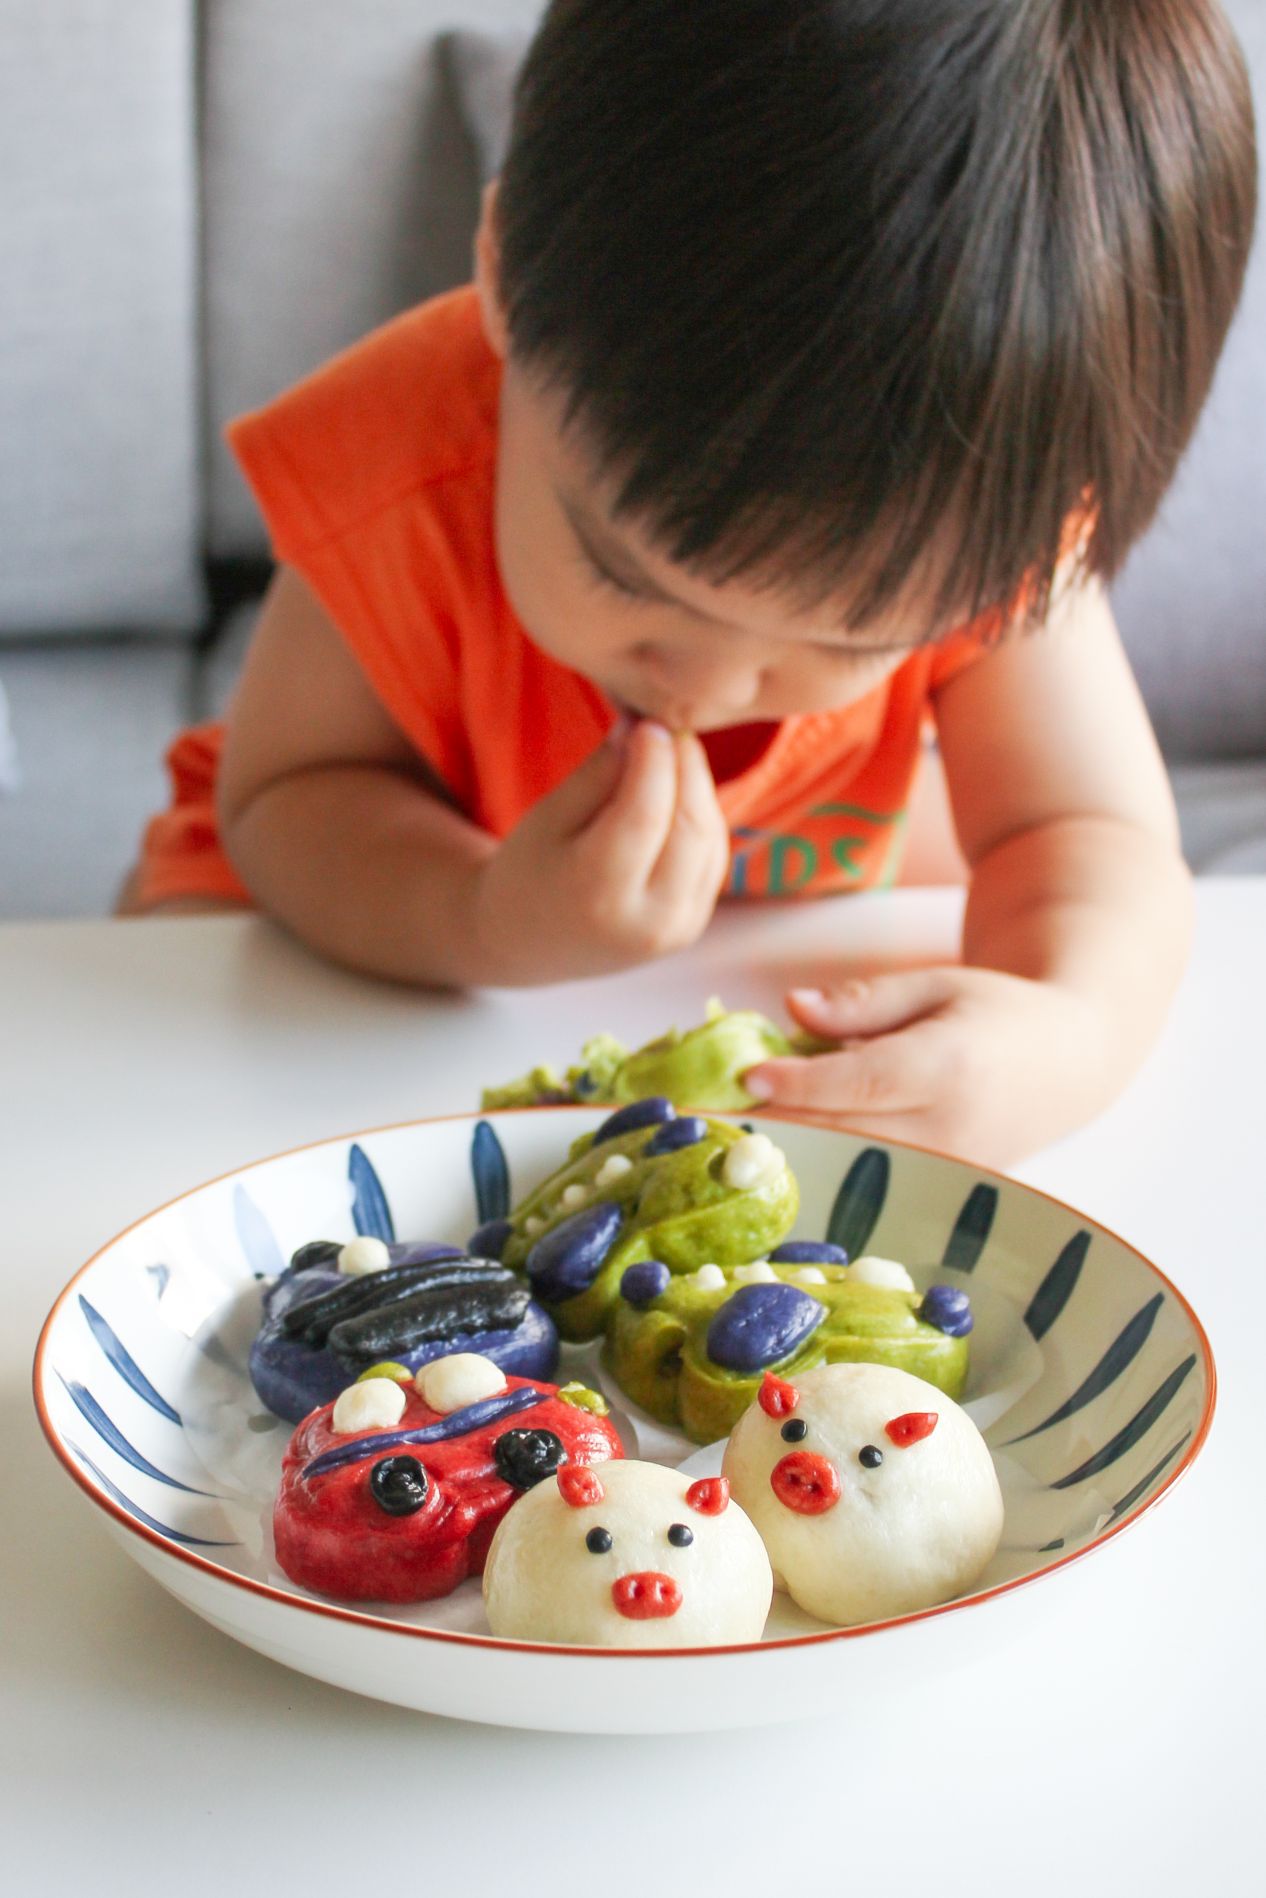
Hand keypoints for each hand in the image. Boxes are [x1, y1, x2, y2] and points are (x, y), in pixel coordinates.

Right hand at [474, 720, 730, 982]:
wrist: (530, 944)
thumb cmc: (529, 872)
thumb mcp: (549, 817)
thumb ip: (599, 775)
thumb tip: (644, 725)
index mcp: (598, 896)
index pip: (645, 814)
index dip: (656, 759)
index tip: (650, 720)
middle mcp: (647, 922)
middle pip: (690, 826)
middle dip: (687, 767)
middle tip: (668, 726)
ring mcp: (677, 930)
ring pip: (710, 838)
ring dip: (698, 788)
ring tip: (666, 756)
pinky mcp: (693, 925)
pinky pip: (712, 856)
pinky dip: (701, 815)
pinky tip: (675, 794)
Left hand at [743, 968, 1117, 1167]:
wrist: (1073, 1061)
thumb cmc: (997, 1011)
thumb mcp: (935, 985)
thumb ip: (863, 1002)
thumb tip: (791, 1008)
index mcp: (949, 1066)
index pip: (861, 1082)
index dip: (799, 1081)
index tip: (746, 1075)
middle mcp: (950, 1129)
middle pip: (845, 1133)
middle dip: (776, 1123)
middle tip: (708, 1110)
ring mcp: (949, 1171)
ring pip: (851, 1164)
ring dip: (790, 1148)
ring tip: (727, 1129)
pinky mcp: (942, 1191)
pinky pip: (870, 1177)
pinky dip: (823, 1162)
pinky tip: (778, 1147)